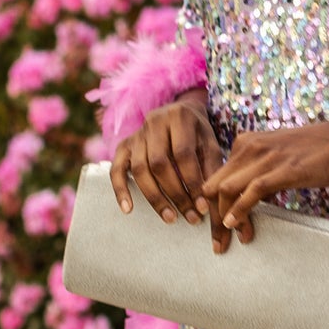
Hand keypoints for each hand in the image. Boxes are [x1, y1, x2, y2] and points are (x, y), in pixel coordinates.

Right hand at [110, 95, 219, 228]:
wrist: (181, 111)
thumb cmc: (198, 133)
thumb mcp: (211, 144)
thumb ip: (211, 169)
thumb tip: (211, 203)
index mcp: (179, 117)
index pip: (183, 154)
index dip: (192, 182)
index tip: (202, 206)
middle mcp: (154, 122)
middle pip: (159, 163)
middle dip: (176, 194)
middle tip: (190, 216)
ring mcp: (136, 134)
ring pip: (139, 169)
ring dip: (155, 197)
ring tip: (170, 218)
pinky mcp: (124, 146)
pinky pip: (117, 169)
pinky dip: (121, 190)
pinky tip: (128, 209)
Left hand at [199, 118, 328, 254]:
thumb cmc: (317, 150)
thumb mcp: (278, 154)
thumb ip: (259, 170)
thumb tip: (249, 198)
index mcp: (245, 142)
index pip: (216, 177)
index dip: (212, 205)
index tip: (217, 227)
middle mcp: (249, 147)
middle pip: (213, 186)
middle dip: (211, 217)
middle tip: (217, 241)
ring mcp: (265, 158)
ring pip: (226, 190)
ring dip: (223, 220)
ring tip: (227, 240)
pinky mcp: (281, 170)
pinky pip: (251, 192)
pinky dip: (239, 211)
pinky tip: (235, 225)